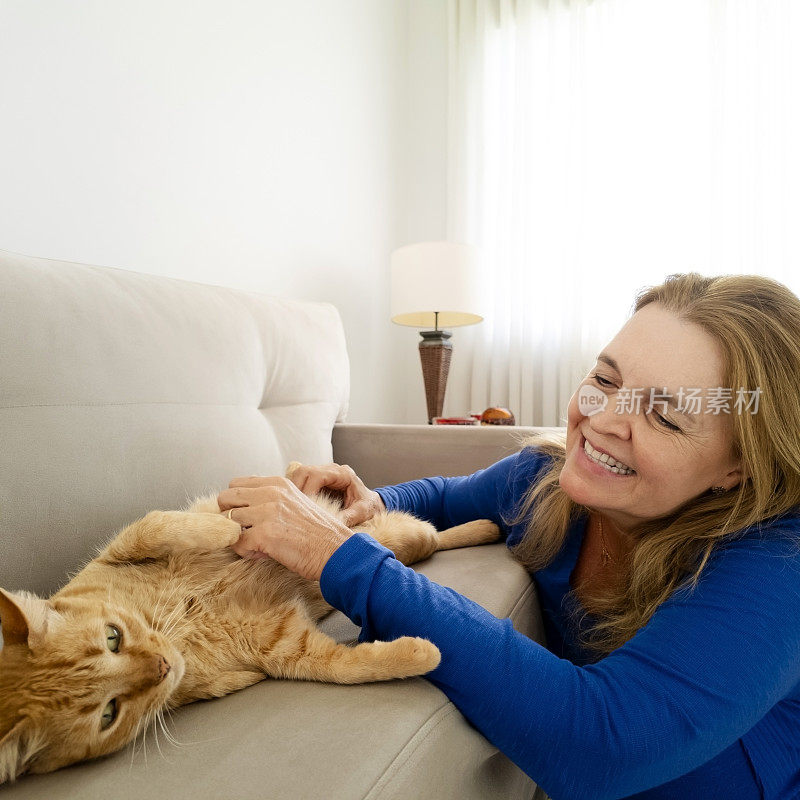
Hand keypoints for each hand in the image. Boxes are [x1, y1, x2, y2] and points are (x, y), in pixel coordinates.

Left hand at [217, 477, 351, 580]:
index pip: (236, 484)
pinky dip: (246, 552)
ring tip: (257, 544)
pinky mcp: (264, 534)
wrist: (335, 550)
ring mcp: (266, 512)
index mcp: (278, 483)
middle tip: (247, 530)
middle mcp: (270, 493)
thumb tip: (243, 507)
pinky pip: (237, 543)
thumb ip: (271, 499)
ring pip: (227, 521)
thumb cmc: (318, 532)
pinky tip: (263, 554)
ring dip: (238, 535)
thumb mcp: (295, 502)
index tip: (249, 516)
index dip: (238, 503)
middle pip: (225, 498)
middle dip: (230, 516)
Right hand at [287, 463, 384, 526]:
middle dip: (296, 489)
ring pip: (299, 476)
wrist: (371, 503)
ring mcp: (322, 474)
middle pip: (304, 472)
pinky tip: (296, 508)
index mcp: (343, 474)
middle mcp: (331, 470)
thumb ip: (350, 516)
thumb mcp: (363, 512)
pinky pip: (300, 483)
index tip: (304, 508)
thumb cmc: (368, 506)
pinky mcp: (316, 482)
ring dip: (293, 492)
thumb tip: (333, 524)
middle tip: (294, 509)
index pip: (318, 475)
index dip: (307, 490)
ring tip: (293, 510)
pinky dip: (295, 494)